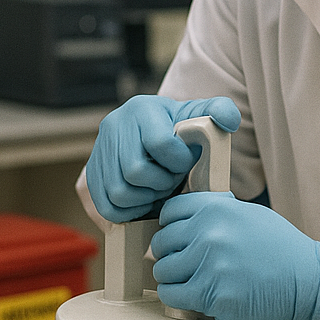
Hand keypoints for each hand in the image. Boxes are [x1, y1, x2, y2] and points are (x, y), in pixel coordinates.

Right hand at [85, 95, 240, 222]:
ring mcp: (99, 151)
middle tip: (171, 180)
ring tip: (158, 189)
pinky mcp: (91, 175)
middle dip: (161, 182)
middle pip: (136, 172)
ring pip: (119, 192)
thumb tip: (228, 120)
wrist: (153, 137)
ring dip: (145, 198)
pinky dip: (129, 211)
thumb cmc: (182, 131)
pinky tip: (144, 200)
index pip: (160, 144)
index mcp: (142, 109)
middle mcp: (114, 125)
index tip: (185, 163)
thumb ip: (220, 111)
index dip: (178, 162)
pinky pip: (107, 207)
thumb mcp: (201, 116)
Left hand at [151, 192, 319, 319]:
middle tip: (184, 262)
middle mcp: (209, 234)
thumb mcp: (249, 214)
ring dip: (172, 277)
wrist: (307, 280)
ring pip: (162, 271)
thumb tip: (185, 216)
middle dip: (170, 253)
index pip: (169, 212)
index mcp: (217, 209)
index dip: (170, 225)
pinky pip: (172, 295)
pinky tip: (192, 294)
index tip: (177, 235)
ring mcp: (209, 266)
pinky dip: (177, 296)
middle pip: (161, 243)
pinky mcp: (211, 296)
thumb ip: (216, 211)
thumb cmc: (280, 248)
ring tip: (190, 280)